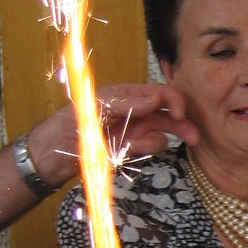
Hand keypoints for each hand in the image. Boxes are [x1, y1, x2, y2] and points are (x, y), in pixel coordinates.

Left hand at [28, 82, 199, 186]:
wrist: (52, 154)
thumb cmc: (69, 123)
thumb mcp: (96, 107)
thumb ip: (127, 103)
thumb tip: (156, 99)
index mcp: (127, 95)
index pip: (160, 93)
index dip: (174, 101)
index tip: (180, 113)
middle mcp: (136, 112)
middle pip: (168, 114)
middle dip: (183, 123)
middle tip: (194, 137)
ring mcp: (135, 130)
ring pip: (162, 133)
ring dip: (155, 140)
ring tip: (134, 146)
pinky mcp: (131, 148)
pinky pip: (149, 147)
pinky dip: (144, 149)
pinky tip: (127, 151)